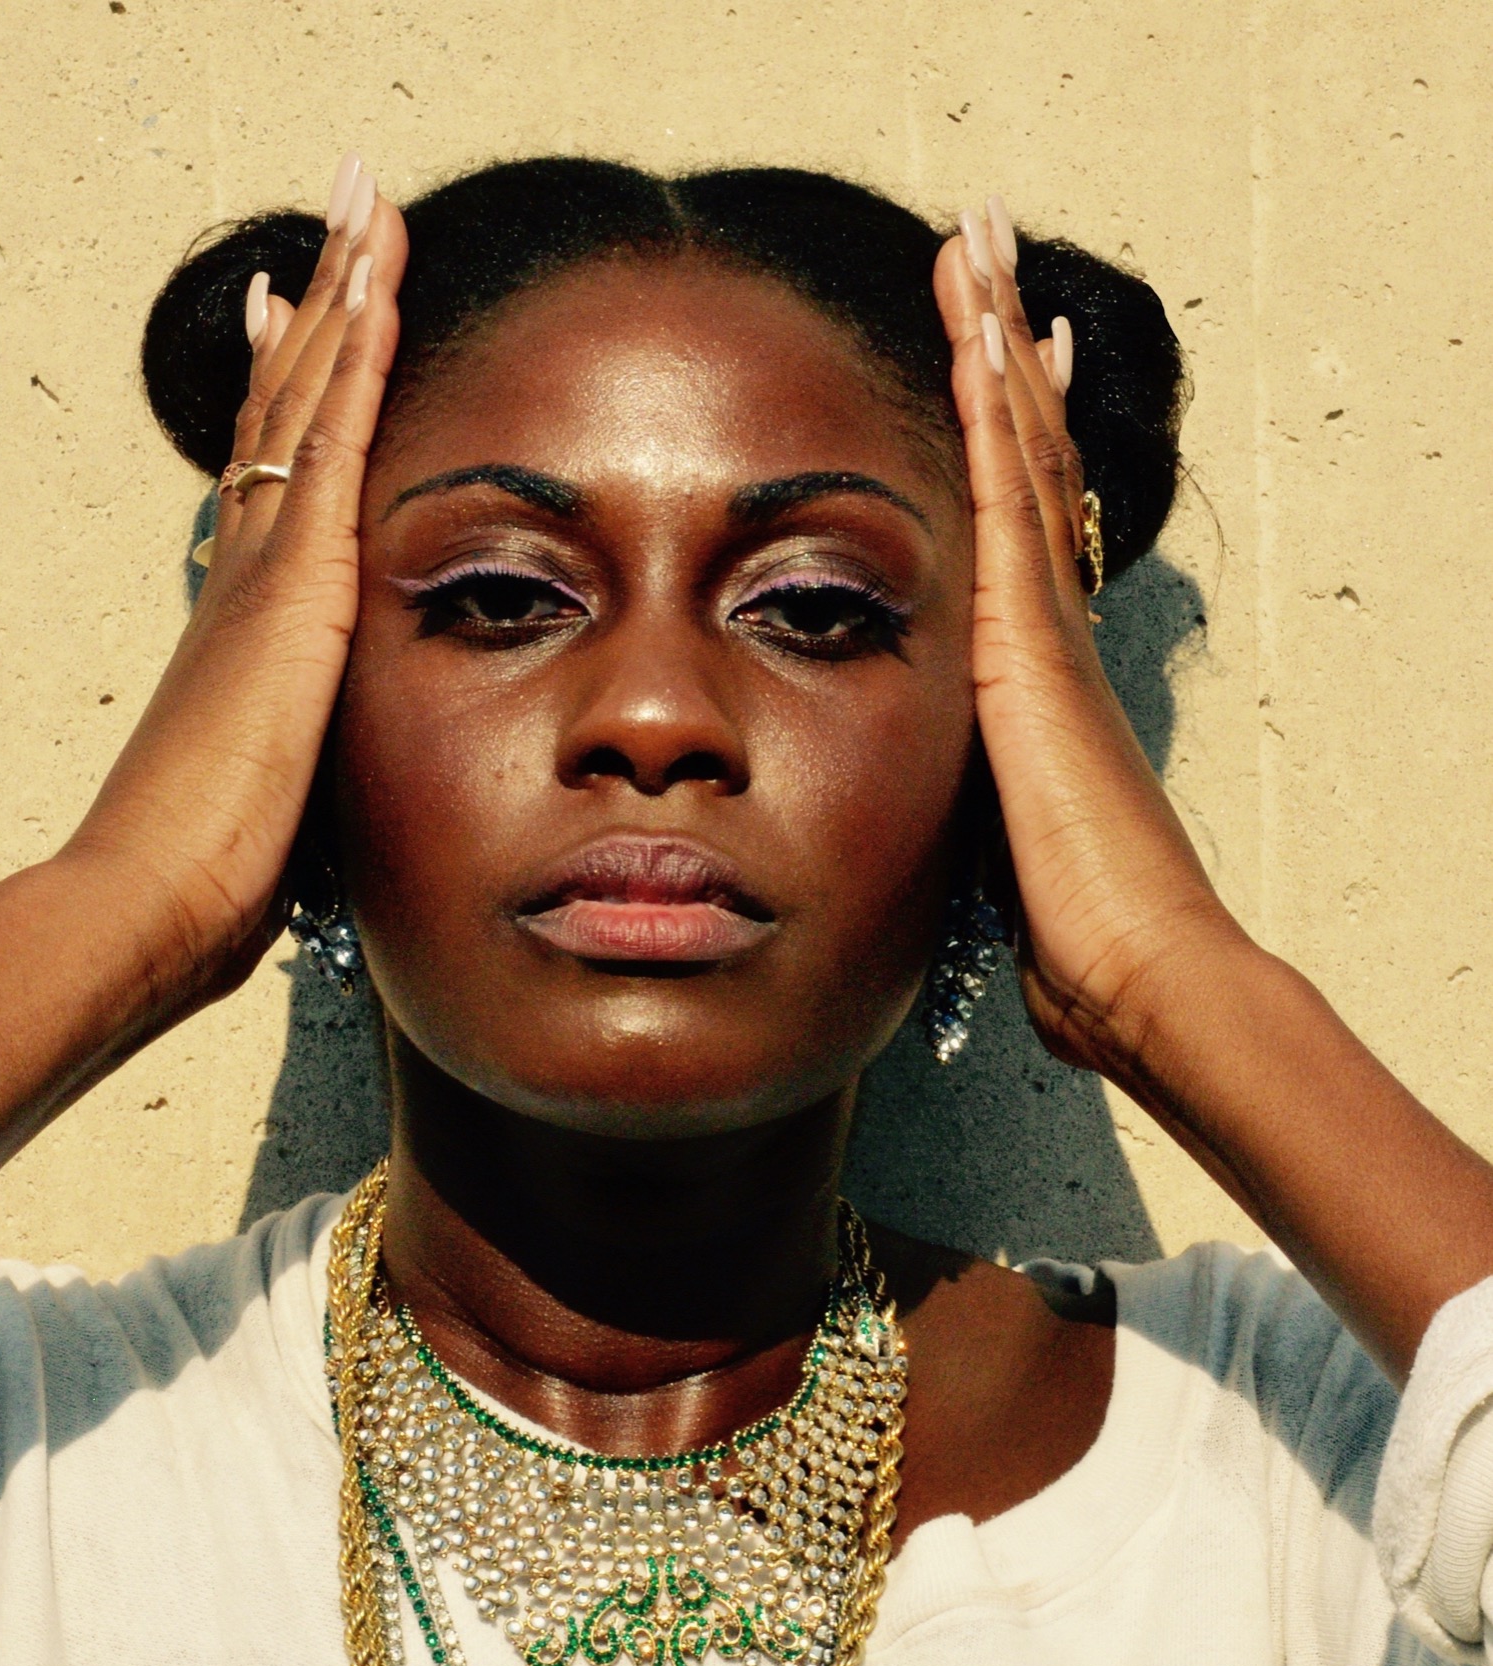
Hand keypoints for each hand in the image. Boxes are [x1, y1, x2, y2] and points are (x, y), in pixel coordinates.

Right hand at [63, 155, 406, 1022]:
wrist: (154, 895)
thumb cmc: (208, 867)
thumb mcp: (270, 783)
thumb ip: (295, 740)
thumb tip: (306, 760)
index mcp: (250, 609)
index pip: (272, 470)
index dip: (288, 385)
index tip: (294, 310)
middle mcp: (250, 567)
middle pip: (287, 405)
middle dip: (321, 303)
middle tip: (342, 213)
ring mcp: (268, 569)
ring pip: (308, 398)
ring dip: (344, 297)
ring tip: (366, 205)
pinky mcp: (295, 587)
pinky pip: (334, 445)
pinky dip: (358, 363)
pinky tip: (381, 290)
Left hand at [931, 199, 1248, 1078]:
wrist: (1138, 974)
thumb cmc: (1079, 935)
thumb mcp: (1003, 852)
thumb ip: (983, 813)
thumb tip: (975, 841)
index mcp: (1034, 673)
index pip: (1018, 525)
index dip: (1010, 432)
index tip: (1004, 355)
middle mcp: (1047, 631)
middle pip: (1022, 460)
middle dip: (1003, 351)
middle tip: (990, 253)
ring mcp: (1044, 633)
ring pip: (1017, 456)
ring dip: (994, 346)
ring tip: (979, 243)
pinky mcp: (1029, 650)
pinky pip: (1007, 506)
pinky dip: (991, 418)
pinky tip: (979, 337)